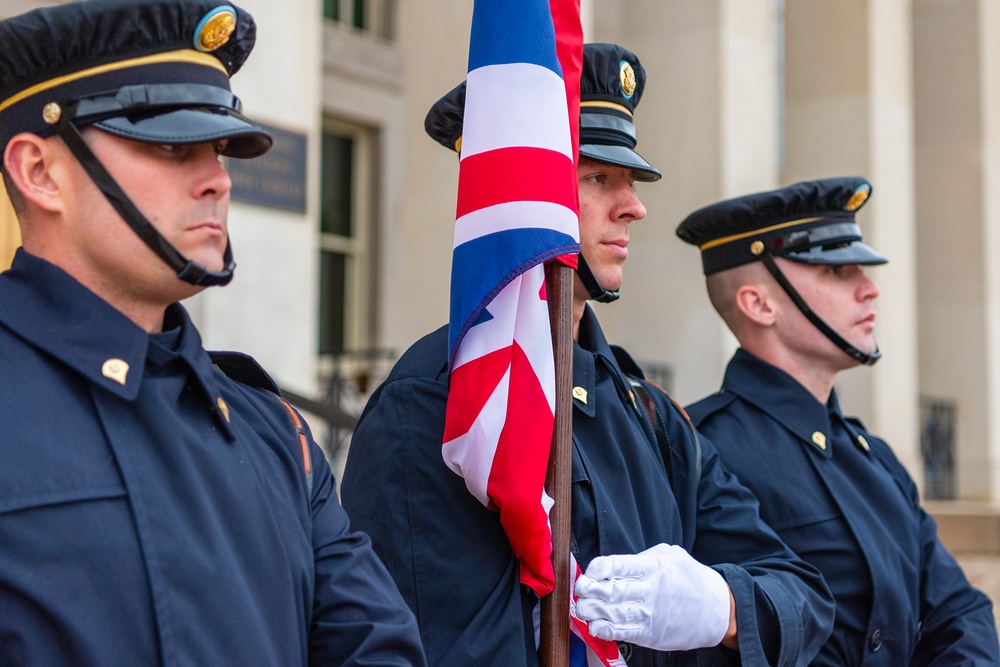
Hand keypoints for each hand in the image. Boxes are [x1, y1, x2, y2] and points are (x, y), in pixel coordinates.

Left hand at [574, 543, 731, 651]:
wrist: (717, 609)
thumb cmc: (691, 579)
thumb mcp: (671, 556)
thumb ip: (643, 558)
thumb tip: (614, 564)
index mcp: (653, 567)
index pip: (620, 565)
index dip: (600, 568)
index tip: (590, 570)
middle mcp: (650, 590)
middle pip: (613, 590)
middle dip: (590, 590)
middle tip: (581, 589)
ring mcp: (650, 613)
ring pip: (614, 612)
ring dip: (593, 611)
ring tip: (582, 608)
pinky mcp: (651, 633)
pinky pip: (624, 632)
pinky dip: (606, 630)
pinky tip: (595, 626)